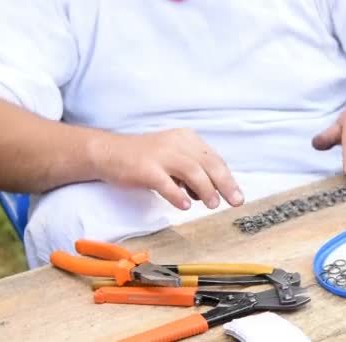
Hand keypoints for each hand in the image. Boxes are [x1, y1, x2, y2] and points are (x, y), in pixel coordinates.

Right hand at [90, 128, 242, 209]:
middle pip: (208, 163)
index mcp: (187, 139)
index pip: (214, 159)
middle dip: (225, 183)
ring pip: (191, 170)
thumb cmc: (145, 159)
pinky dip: (177, 194)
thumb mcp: (174, 159)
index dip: (227, 178)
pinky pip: (165, 182)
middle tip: (235, 201)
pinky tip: (184, 205)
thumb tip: (212, 192)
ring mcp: (160, 155)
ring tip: (212, 205)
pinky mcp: (145, 168)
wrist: (108, 153)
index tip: (237, 194)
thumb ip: (193, 173)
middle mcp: (176, 143)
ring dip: (205, 189)